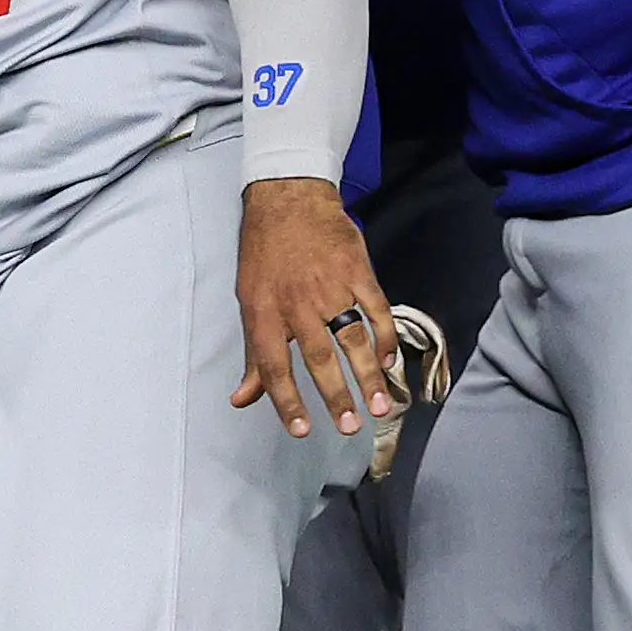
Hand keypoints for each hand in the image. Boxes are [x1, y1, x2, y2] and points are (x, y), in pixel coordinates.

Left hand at [232, 175, 396, 436]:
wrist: (289, 200)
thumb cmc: (265, 257)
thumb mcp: (249, 302)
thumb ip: (253, 354)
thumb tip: (242, 399)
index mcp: (264, 312)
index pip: (273, 365)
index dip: (286, 400)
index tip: (303, 430)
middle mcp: (296, 303)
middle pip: (318, 356)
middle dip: (335, 395)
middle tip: (350, 427)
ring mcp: (330, 286)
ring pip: (352, 337)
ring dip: (368, 374)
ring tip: (380, 406)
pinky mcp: (356, 270)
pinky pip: (376, 308)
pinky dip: (385, 336)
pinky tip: (390, 361)